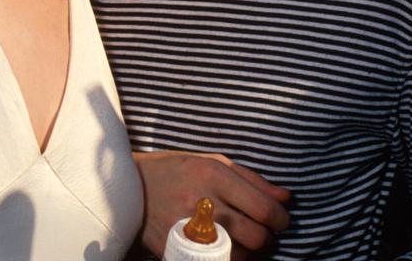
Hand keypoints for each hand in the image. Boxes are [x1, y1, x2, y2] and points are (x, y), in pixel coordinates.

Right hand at [135, 151, 290, 260]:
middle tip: (260, 233)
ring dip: (246, 252)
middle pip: (255, 236)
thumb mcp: (210, 161)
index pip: (264, 208)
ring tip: (239, 241)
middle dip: (266, 239)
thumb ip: (250, 179)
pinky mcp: (175, 249)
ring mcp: (187, 228)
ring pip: (239, 256)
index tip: (279, 220)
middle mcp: (201, 201)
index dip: (280, 219)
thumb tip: (286, 198)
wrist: (125, 187)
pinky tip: (222, 251)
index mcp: (211, 174)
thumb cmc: (173, 170)